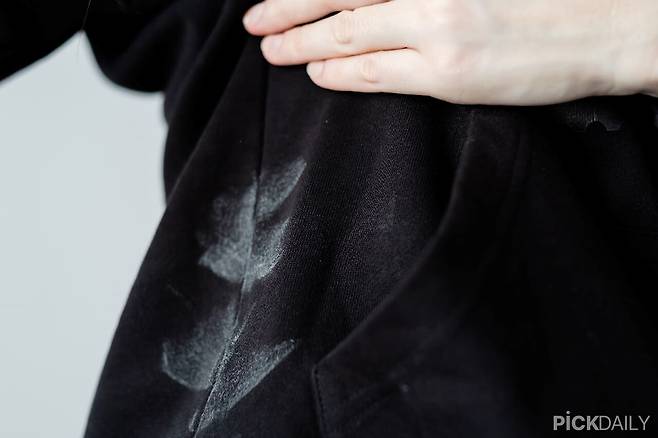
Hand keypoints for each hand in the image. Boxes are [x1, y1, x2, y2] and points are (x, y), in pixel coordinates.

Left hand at [243, 0, 657, 104]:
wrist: (604, 27)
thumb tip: (379, 1)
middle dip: (289, 9)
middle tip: (256, 21)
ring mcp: (435, 28)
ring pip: (347, 34)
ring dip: (301, 43)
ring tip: (272, 51)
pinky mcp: (447, 72)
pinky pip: (376, 73)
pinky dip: (339, 73)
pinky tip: (315, 74)